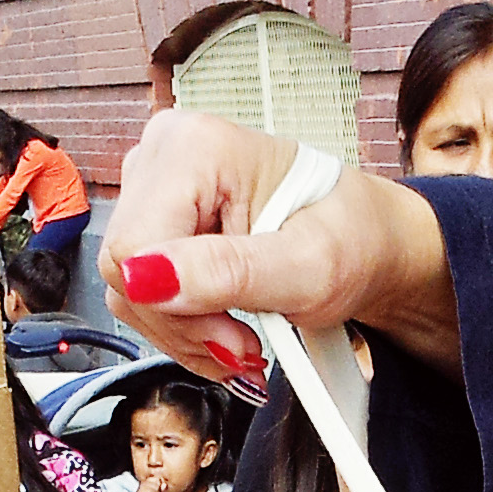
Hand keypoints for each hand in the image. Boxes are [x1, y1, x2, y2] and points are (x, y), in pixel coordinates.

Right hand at [99, 111, 462, 379]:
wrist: (369, 242)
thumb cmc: (353, 241)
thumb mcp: (308, 268)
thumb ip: (229, 273)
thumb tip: (146, 277)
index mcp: (196, 147)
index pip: (132, 249)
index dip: (173, 308)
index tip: (236, 337)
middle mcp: (165, 155)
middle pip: (123, 270)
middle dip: (183, 325)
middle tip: (245, 344)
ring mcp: (156, 186)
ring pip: (127, 288)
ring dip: (184, 333)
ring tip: (243, 339)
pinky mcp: (157, 218)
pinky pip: (140, 290)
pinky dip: (181, 325)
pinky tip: (223, 327)